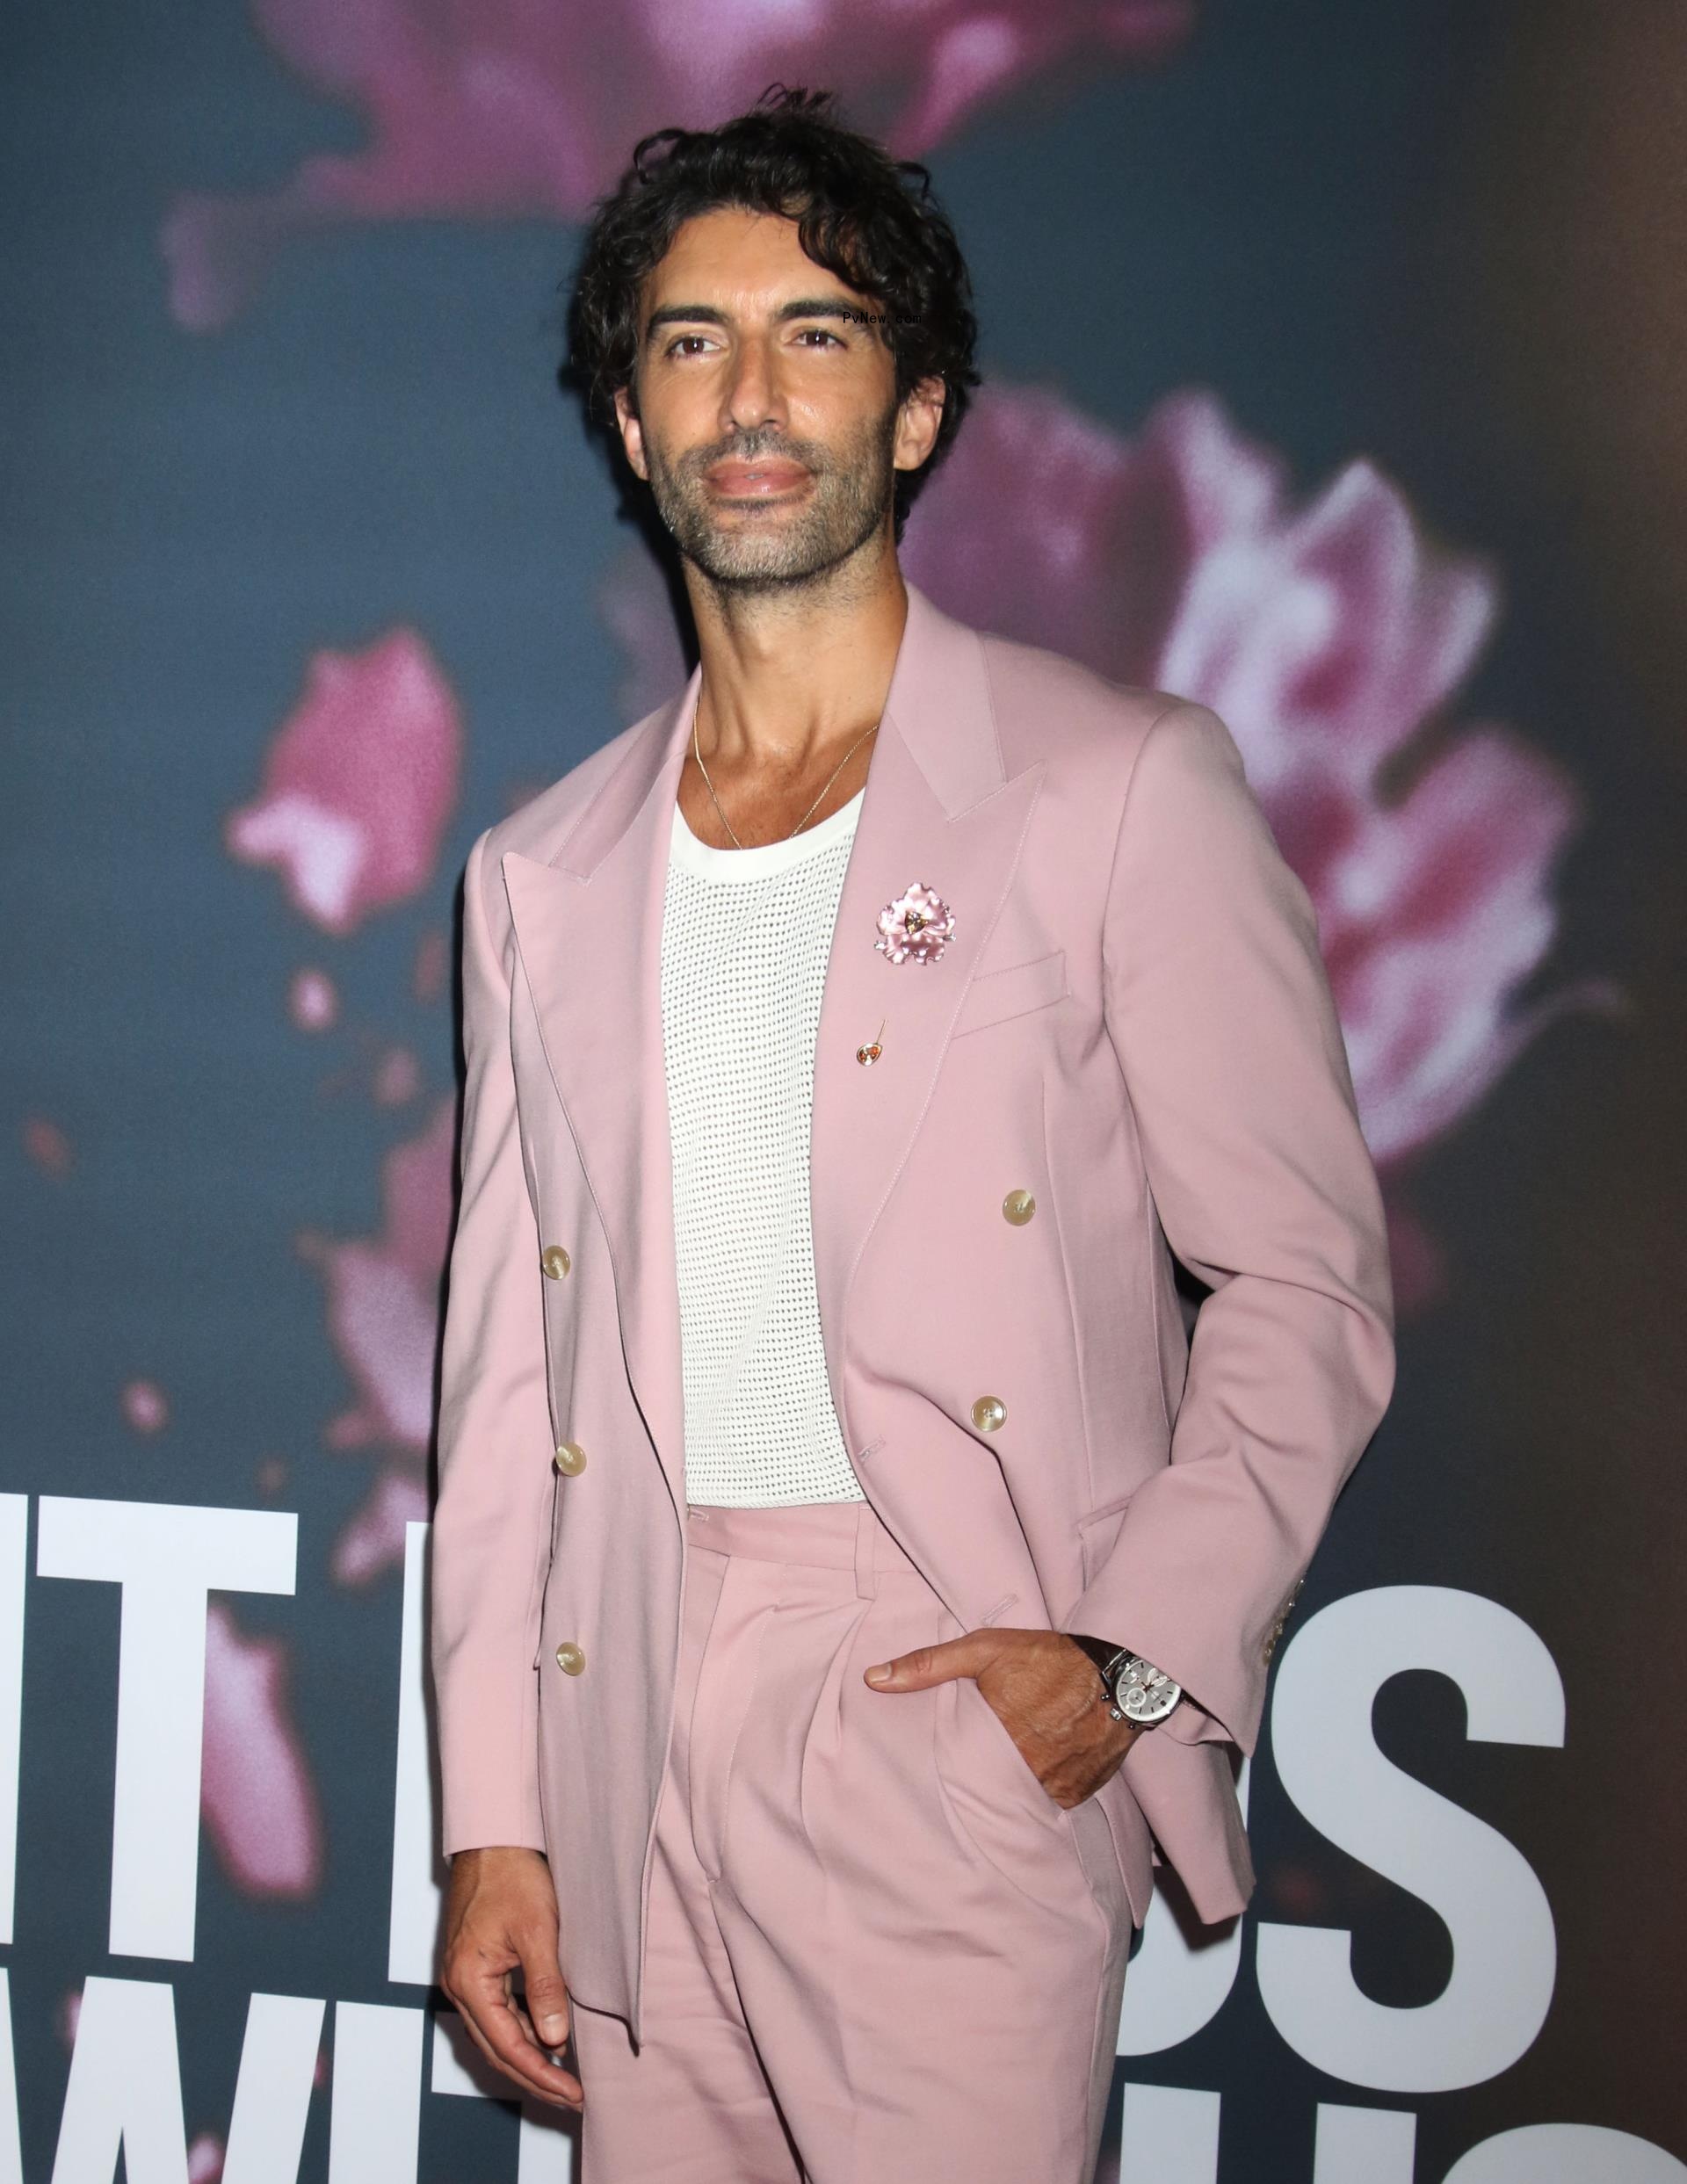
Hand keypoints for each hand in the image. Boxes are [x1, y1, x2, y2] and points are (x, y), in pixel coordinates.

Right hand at [439, 1846, 582, 2109]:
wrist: (493, 1837)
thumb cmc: (512, 1875)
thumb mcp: (538, 1930)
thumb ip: (546, 1986)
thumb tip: (556, 2040)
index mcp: (468, 1981)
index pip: (508, 2046)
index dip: (541, 2074)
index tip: (573, 2092)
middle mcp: (460, 1986)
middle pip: (499, 2049)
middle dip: (536, 2076)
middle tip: (573, 2097)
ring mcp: (465, 1977)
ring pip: (498, 2034)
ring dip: (531, 2055)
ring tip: (565, 2077)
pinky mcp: (476, 1966)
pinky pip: (499, 2012)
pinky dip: (524, 2030)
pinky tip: (549, 2036)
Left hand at [864, 1629, 1138, 1806]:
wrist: (1121, 1673)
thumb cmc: (1048, 1658)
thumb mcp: (984, 1650)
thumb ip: (928, 1666)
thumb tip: (874, 1679)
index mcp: (996, 1743)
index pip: (957, 1773)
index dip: (950, 1770)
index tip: (944, 1766)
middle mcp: (1027, 1775)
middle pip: (989, 1787)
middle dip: (982, 1777)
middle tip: (978, 1762)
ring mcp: (1055, 1789)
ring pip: (1020, 1795)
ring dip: (1015, 1781)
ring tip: (1014, 1762)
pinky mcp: (1079, 1793)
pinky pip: (1051, 1797)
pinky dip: (1044, 1783)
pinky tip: (1043, 1762)